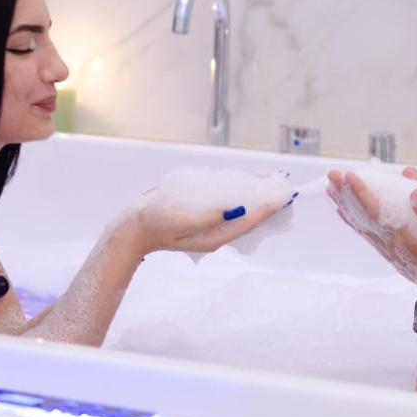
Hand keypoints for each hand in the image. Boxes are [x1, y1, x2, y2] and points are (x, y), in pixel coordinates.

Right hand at [122, 197, 284, 256]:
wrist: (133, 227)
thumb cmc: (155, 224)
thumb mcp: (182, 221)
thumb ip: (209, 217)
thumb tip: (236, 210)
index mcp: (215, 236)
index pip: (249, 221)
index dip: (268, 208)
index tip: (282, 196)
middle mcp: (217, 229)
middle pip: (249, 216)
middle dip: (266, 201)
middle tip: (283, 186)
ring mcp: (210, 221)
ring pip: (240, 208)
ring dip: (255, 194)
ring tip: (271, 181)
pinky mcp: (203, 212)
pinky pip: (226, 201)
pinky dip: (238, 190)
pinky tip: (245, 180)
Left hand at [326, 166, 416, 303]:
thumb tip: (414, 187)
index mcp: (409, 238)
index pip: (379, 214)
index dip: (363, 194)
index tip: (351, 176)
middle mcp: (393, 245)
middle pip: (364, 217)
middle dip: (347, 195)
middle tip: (332, 174)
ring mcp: (388, 249)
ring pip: (362, 225)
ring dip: (345, 205)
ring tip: (330, 186)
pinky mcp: (388, 251)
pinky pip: (365, 233)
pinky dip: (351, 220)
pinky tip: (341, 209)